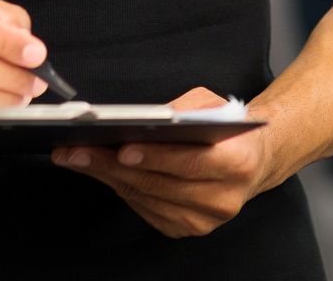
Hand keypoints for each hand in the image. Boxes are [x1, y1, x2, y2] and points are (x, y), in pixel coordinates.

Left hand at [51, 86, 269, 237]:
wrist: (255, 160)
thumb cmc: (229, 127)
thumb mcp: (212, 103)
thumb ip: (183, 110)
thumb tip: (145, 120)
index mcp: (236, 162)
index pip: (187, 163)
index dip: (153, 157)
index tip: (121, 147)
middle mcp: (223, 198)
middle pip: (159, 185)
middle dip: (112, 165)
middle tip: (76, 150)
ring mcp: (205, 220)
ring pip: (147, 199)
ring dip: (108, 178)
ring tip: (78, 158)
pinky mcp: (189, 229)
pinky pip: (147, 210)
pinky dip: (122, 189)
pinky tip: (101, 172)